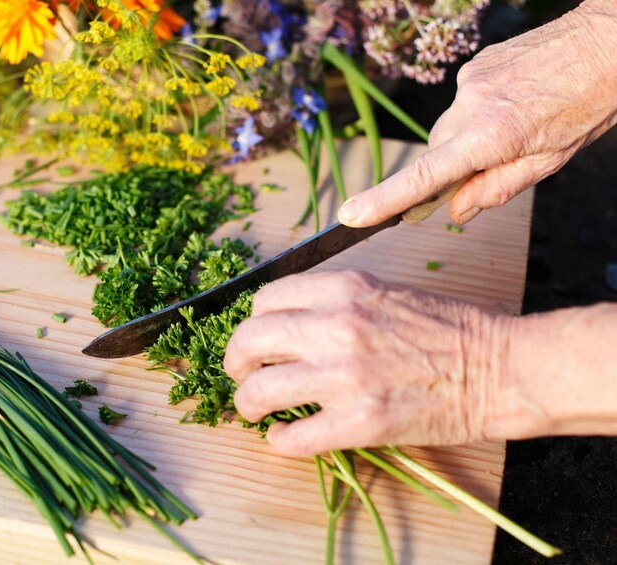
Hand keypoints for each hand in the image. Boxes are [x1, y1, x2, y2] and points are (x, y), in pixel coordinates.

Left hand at [223, 271, 507, 456]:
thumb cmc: (446, 329)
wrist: (496, 369)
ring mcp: (345, 376)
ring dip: (247, 403)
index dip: (251, 323)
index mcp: (343, 289)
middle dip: (234, 362)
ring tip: (255, 409)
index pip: (264, 300)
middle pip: (249, 341)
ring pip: (259, 391)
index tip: (256, 340)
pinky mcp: (358, 422)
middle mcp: (336, 326)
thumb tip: (285, 324)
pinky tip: (283, 435)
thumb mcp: (382, 293)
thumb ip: (332, 302)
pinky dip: (278, 440)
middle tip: (241, 375)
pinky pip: (292, 437)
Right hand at [337, 0, 616, 226]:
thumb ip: (496, 189)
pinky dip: (479, 111)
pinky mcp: (475, 64)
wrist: (611, 39)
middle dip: (450, 166)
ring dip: (468, 137)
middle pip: (435, 151)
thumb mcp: (549, 162)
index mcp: (490, 138)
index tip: (350, 216)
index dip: (383, 200)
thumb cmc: (590, 103)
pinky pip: (464, 99)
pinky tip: (514, 102)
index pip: (423, 178)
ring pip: (450, 126)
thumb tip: (456, 211)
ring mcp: (470, 81)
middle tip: (485, 170)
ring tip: (516, 125)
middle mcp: (470, 106)